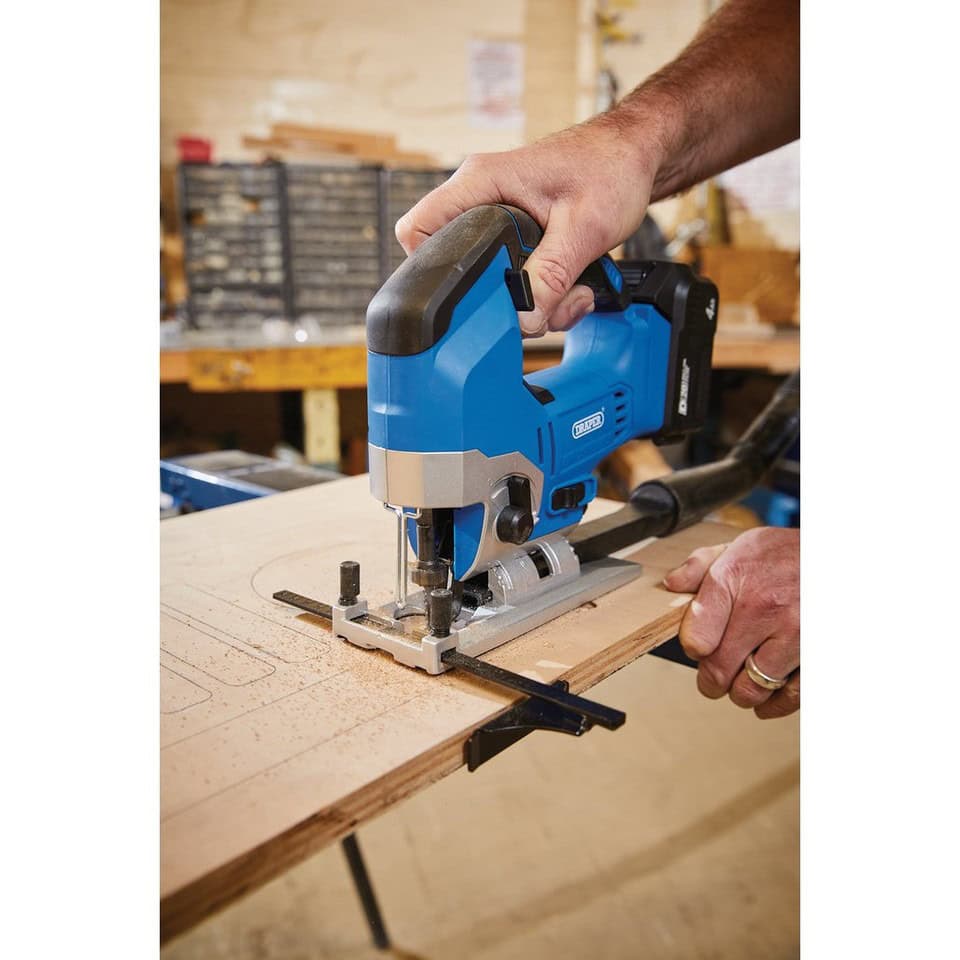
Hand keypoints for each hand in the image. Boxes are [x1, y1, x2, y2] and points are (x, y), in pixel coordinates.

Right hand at [395, 111, 670, 336]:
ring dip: (535, 301)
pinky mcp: (520, 236)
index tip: (468, 298)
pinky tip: (574, 287)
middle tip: (542, 301)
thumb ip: (551, 275)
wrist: (640, 155)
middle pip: (460, 269)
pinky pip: (517, 278)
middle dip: (501, 299)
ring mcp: (500, 219)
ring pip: (493, 281)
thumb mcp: (583, 228)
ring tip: (572, 291)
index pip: (417, 230)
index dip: (429, 270)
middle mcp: (482, 200)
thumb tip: (525, 318)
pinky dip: (546, 294)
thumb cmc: (612, 167)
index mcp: (480, 184)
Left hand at [663, 527, 799, 718]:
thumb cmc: (788, 554)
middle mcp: (764, 609)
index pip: (696, 638)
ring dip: (741, 692)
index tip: (698, 648)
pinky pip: (790, 697)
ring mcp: (795, 636)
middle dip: (711, 680)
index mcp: (735, 580)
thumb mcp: (740, 546)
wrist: (840, 558)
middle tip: (713, 677)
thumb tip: (672, 585)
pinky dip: (774, 703)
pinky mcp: (818, 656)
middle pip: (719, 671)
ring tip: (742, 679)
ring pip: (751, 690)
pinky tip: (768, 694)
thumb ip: (700, 565)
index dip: (692, 649)